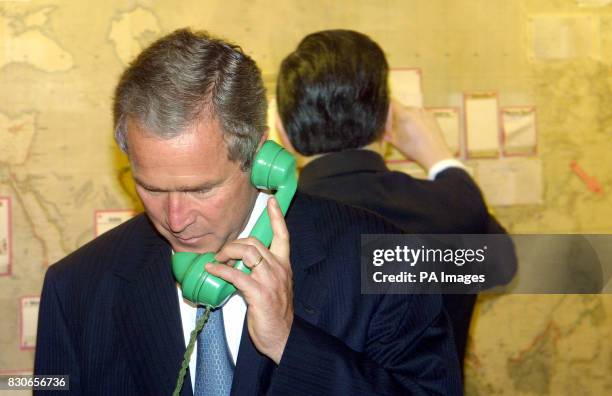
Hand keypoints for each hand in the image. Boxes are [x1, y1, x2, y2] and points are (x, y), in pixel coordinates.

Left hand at [205, 197, 292, 363]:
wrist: (283, 338)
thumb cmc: (276, 315)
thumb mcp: (274, 287)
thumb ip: (262, 272)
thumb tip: (239, 264)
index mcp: (283, 266)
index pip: (283, 236)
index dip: (277, 217)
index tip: (272, 201)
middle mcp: (279, 270)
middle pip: (255, 242)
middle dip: (234, 244)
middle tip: (222, 254)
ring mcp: (270, 281)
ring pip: (247, 253)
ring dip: (227, 253)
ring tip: (217, 261)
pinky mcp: (259, 294)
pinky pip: (237, 274)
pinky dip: (221, 270)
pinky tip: (212, 269)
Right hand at [384, 101, 452, 171]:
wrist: (435, 154)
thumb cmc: (413, 148)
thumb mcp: (396, 142)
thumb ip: (386, 133)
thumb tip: (381, 131)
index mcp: (404, 114)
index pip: (392, 102)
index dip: (387, 107)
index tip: (386, 116)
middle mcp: (414, 109)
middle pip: (402, 109)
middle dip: (398, 117)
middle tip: (397, 129)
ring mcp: (425, 112)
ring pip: (412, 112)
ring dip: (408, 119)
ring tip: (410, 132)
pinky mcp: (433, 116)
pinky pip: (421, 115)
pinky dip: (418, 120)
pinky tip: (420, 132)